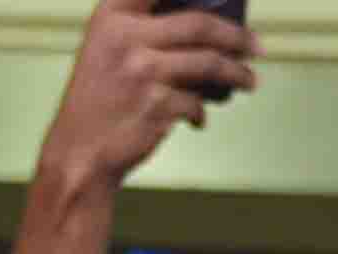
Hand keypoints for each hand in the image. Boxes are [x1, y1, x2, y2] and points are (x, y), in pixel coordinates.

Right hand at [39, 1, 252, 195]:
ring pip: (209, 63)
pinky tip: (197, 118)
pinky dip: (201, 112)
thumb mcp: (106, 49)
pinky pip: (197, 103)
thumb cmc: (98, 101)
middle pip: (199, 24)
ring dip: (238, 73)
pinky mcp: (157, 105)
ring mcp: (143, 71)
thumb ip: (140, 30)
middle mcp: (126, 37)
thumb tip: (202, 27)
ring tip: (250, 81)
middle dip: (237, 36)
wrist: (80, 153)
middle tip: (257, 46)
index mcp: (112, 16)